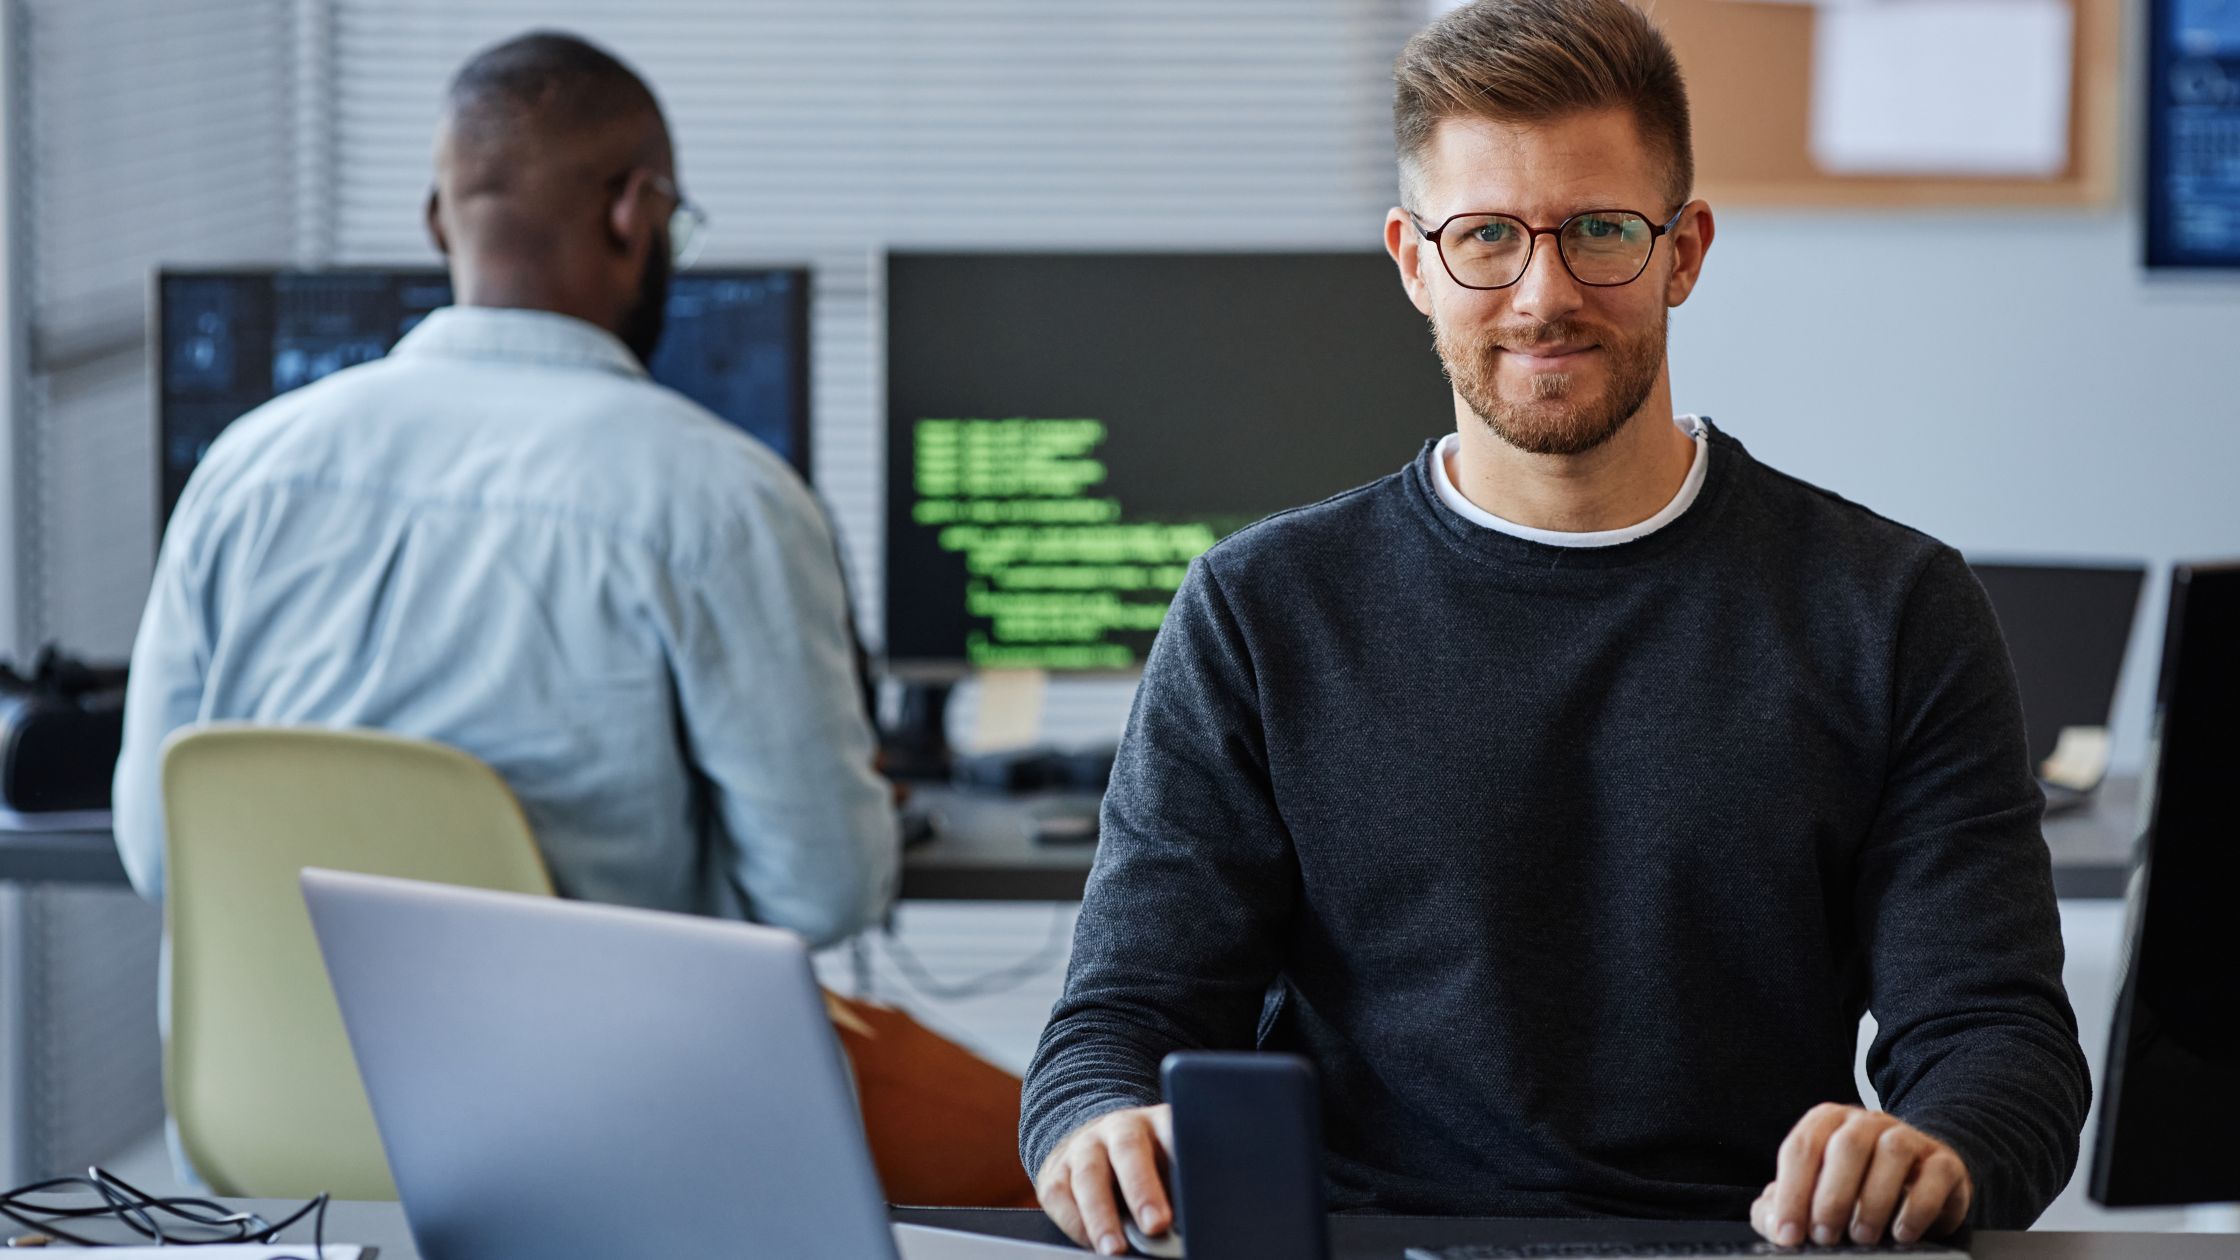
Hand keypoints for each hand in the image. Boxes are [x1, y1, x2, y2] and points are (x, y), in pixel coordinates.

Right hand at [1036, 1104, 1174, 1254]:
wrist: (1093, 1148)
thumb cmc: (1146, 1169)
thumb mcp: (1170, 1170)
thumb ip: (1178, 1194)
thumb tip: (1185, 1232)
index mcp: (1157, 1123)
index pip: (1172, 1131)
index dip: (1181, 1157)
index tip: (1193, 1191)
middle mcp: (1118, 1128)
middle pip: (1128, 1150)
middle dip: (1142, 1189)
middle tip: (1156, 1225)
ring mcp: (1082, 1147)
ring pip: (1089, 1176)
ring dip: (1102, 1216)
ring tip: (1115, 1249)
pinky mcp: (1055, 1172)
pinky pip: (1061, 1196)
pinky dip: (1077, 1225)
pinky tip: (1092, 1244)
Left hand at [1752, 1104, 1971, 1247]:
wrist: (1919, 1181)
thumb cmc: (1854, 1188)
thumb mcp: (1814, 1192)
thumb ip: (1783, 1205)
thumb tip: (1774, 1225)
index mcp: (1827, 1122)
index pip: (1801, 1149)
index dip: (1791, 1193)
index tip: (1788, 1235)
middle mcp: (1866, 1122)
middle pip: (1846, 1146)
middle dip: (1831, 1197)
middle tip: (1824, 1238)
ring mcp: (1909, 1137)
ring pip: (1891, 1153)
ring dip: (1873, 1200)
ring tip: (1862, 1238)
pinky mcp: (1944, 1162)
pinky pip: (1934, 1175)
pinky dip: (1917, 1208)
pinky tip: (1902, 1234)